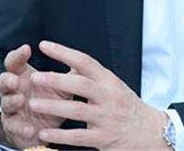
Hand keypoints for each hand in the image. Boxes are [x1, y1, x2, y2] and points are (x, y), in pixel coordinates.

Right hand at [0, 44, 72, 148]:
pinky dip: (21, 128)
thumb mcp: (60, 87)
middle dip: (7, 79)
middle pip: (3, 80)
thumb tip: (84, 60)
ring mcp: (12, 110)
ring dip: (12, 101)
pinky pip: (13, 127)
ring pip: (5, 103)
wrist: (44, 131)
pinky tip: (29, 129)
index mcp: (23, 76)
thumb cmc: (50, 102)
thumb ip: (68, 75)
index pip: (16, 62)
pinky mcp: (14, 127)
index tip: (27, 48)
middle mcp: (14, 91)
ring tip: (21, 100)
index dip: (19, 55)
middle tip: (15, 80)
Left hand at [28, 40, 168, 149]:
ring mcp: (107, 118)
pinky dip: (60, 136)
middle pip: (80, 85)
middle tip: (34, 77)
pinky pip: (78, 137)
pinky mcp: (104, 138)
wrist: (151, 132)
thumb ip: (94, 79)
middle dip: (55, 80)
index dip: (64, 52)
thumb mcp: (115, 87)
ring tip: (33, 104)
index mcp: (109, 81)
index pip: (85, 62)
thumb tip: (70, 64)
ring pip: (77, 111)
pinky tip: (44, 133)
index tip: (44, 46)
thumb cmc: (128, 108)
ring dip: (53, 107)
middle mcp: (109, 97)